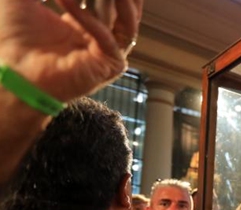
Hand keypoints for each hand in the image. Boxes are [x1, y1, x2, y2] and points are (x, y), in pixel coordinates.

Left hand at [0, 0, 143, 100]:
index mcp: (87, 23)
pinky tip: (64, 0)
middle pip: (125, 7)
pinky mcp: (111, 64)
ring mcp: (111, 52)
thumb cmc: (15, 37)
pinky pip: (105, 36)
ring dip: (116, 0)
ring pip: (128, 20)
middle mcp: (104, 38)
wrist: (13, 72)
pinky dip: (85, 17)